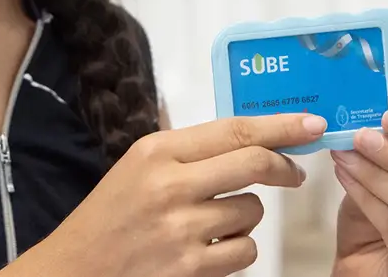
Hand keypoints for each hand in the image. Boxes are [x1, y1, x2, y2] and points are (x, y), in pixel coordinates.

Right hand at [21, 113, 327, 276]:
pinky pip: (244, 251)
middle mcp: (171, 185)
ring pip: (252, 212)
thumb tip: (240, 129)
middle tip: (293, 172)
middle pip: (253, 163)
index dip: (279, 126)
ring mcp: (182, 229)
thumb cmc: (108, 216)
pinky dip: (237, 249)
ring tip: (216, 219)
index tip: (310, 124)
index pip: (233, 130)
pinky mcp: (192, 268)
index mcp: (156, 152)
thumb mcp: (135, 165)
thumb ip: (183, 147)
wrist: (77, 268)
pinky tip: (211, 246)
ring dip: (247, 215)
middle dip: (284, 166)